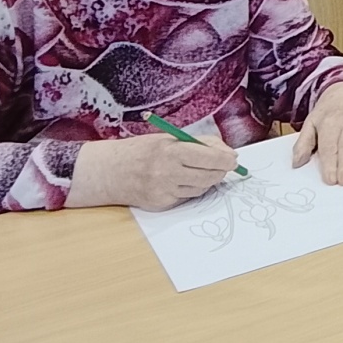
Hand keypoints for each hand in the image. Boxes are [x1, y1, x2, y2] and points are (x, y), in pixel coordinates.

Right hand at [66, 132, 238, 210]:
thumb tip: (228, 153)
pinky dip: (191, 189)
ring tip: (199, 170)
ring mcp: (163, 191)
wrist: (108, 172)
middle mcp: (167, 173)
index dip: (226, 160)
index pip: (210, 158)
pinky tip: (182, 180)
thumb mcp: (169, 138)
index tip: (233, 159)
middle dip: (221, 171)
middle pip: (209, 176)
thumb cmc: (142, 151)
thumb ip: (200, 143)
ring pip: (200, 188)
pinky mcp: (160, 204)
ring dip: (207, 180)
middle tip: (225, 166)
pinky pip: (186, 197)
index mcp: (171, 151)